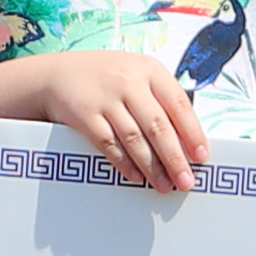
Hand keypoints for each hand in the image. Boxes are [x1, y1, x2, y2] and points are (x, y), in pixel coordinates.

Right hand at [42, 48, 211, 192]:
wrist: (54, 75)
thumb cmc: (104, 78)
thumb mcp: (135, 73)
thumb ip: (159, 97)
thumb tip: (187, 138)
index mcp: (148, 69)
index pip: (178, 103)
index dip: (193, 132)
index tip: (202, 156)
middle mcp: (128, 81)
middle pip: (158, 125)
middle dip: (175, 157)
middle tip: (186, 181)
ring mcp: (105, 98)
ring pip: (135, 138)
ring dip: (152, 166)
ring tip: (164, 185)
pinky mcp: (84, 114)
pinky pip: (109, 144)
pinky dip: (124, 163)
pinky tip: (136, 177)